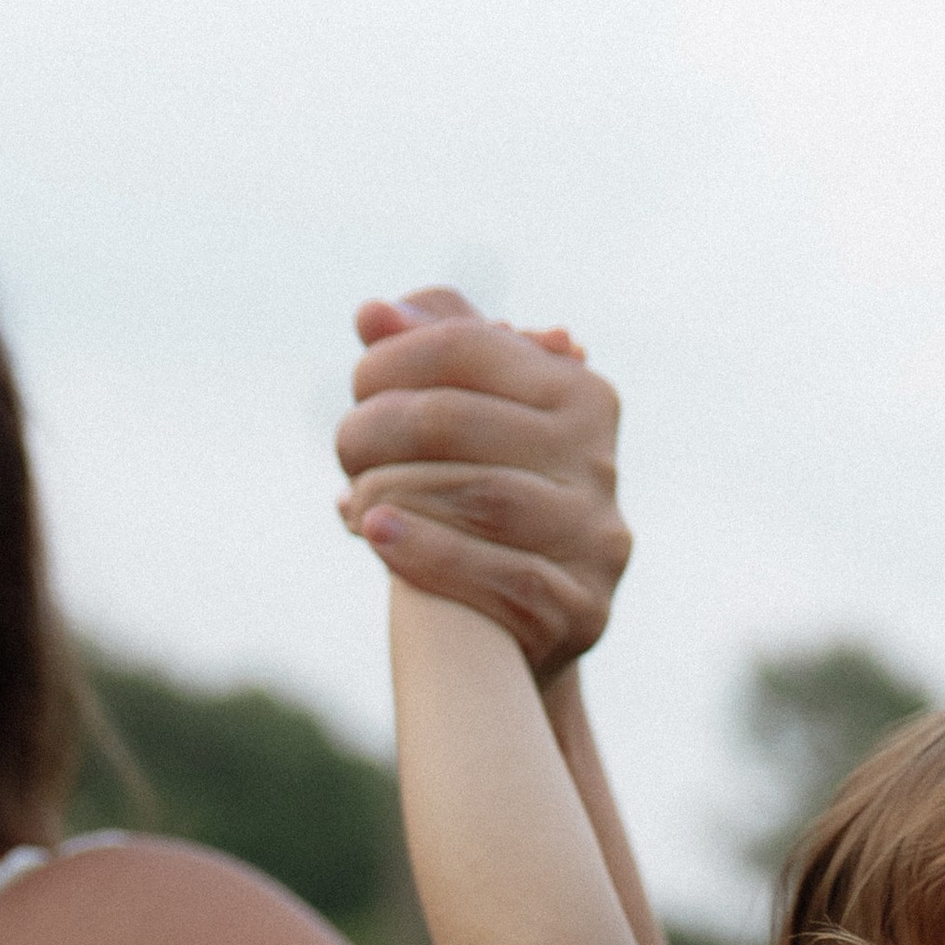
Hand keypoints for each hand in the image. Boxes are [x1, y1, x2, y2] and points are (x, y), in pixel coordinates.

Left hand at [337, 292, 629, 679]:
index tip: (359, 389)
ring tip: (353, 504)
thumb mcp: (465, 420)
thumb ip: (427, 357)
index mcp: (578, 393)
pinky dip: (427, 552)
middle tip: (346, 452)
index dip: (390, 361)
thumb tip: (372, 316)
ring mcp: (596, 539)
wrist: (519, 627)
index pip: (464, 347)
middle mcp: (598, 460)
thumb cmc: (482, 503)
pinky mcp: (583, 610)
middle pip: (456, 420)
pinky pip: (501, 576)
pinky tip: (377, 536)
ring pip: (479, 496)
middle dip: (376, 431)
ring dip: (391, 492)